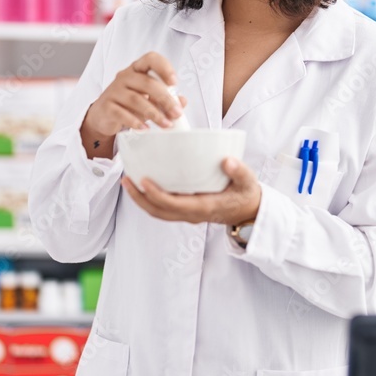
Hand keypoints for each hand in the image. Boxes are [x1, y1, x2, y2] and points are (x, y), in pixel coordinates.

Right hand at [85, 51, 186, 136]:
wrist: (103, 116)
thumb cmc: (129, 104)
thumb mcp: (149, 99)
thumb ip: (166, 98)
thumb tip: (182, 101)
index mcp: (137, 70)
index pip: (150, 59)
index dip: (164, 68)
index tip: (174, 82)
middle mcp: (125, 76)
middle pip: (147, 83)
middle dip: (165, 99)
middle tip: (176, 113)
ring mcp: (114, 91)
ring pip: (136, 100)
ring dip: (154, 113)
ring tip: (166, 124)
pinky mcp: (106, 106)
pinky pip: (122, 113)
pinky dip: (136, 122)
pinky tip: (146, 129)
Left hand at [121, 157, 261, 224]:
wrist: (250, 211)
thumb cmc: (246, 195)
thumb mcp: (248, 182)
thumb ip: (239, 171)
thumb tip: (227, 161)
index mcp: (204, 207)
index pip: (173, 204)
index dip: (156, 194)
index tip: (144, 180)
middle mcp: (192, 213)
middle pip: (158, 212)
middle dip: (140, 198)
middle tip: (126, 179)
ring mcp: (188, 214)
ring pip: (158, 212)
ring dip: (142, 199)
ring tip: (129, 181)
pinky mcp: (187, 210)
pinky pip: (164, 209)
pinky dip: (151, 199)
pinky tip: (144, 185)